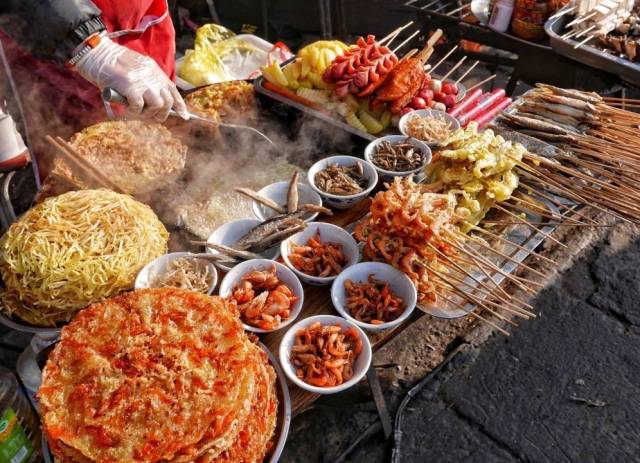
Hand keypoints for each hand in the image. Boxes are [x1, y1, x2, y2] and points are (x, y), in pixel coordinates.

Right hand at [74, 36, 188, 120]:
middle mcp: (151, 75)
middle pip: (167, 101)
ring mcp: (142, 80)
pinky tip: (127, 109)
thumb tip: (154, 101)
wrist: (96, 52)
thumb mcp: (136, 68)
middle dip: (161, 114)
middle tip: (150, 117)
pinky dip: (134, 112)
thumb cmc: (111, 63)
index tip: (184, 116)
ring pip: (157, 105)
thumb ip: (146, 81)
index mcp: (154, 70)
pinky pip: (139, 106)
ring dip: (147, 114)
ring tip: (136, 112)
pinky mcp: (130, 85)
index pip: (172, 90)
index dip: (180, 105)